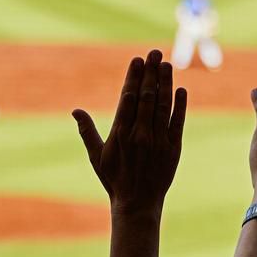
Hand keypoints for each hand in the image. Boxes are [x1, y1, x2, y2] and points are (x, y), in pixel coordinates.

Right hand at [72, 50, 186, 214]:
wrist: (137, 204)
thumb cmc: (114, 179)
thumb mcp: (97, 156)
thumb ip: (87, 131)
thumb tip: (75, 111)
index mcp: (120, 134)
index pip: (128, 98)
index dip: (134, 77)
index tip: (137, 60)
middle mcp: (139, 135)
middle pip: (147, 97)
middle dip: (151, 73)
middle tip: (154, 52)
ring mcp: (157, 141)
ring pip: (163, 106)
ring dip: (166, 83)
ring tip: (167, 64)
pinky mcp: (173, 148)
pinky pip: (177, 123)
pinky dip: (180, 106)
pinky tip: (181, 90)